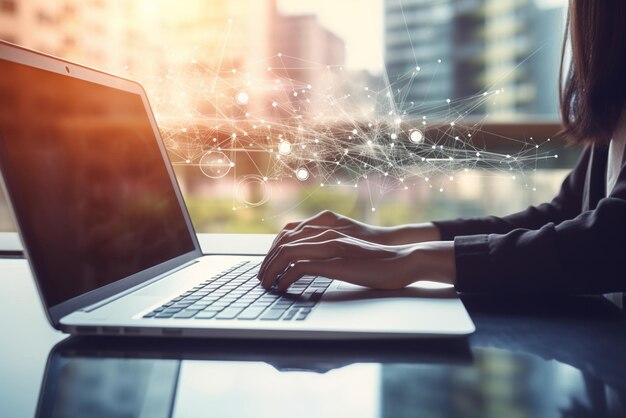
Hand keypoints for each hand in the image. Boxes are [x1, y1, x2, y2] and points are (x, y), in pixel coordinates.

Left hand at [257, 229, 455, 290]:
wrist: (402, 261)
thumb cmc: (378, 262)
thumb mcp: (348, 254)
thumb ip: (330, 254)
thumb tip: (311, 266)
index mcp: (327, 230)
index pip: (287, 234)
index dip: (272, 250)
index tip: (268, 266)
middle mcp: (325, 234)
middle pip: (283, 242)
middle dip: (267, 261)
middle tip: (261, 278)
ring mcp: (329, 246)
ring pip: (287, 253)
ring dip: (271, 270)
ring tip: (266, 285)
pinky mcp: (334, 262)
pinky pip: (299, 267)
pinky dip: (285, 278)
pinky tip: (282, 288)